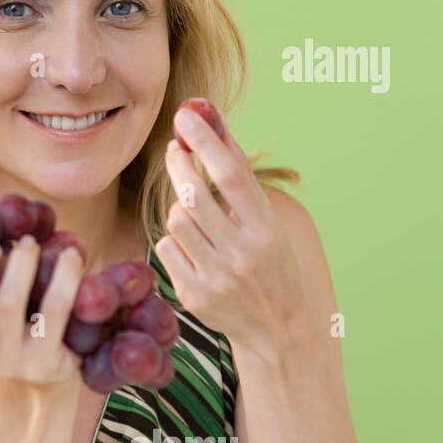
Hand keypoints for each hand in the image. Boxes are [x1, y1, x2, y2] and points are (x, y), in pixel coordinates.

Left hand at [156, 105, 307, 346]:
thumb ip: (238, 175)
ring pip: (176, 220)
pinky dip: (174, 242)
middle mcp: (243, 251)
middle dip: (179, 164)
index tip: (186, 115)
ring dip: (179, 209)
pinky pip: (166, 248)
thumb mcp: (264, 218)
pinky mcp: (193, 295)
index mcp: (265, 227)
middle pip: (194, 194)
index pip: (231, 173)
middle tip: (175, 148)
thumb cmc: (267, 260)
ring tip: (195, 216)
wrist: (276, 327)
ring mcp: (216, 276)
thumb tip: (211, 120)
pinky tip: (192, 249)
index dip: (206, 140)